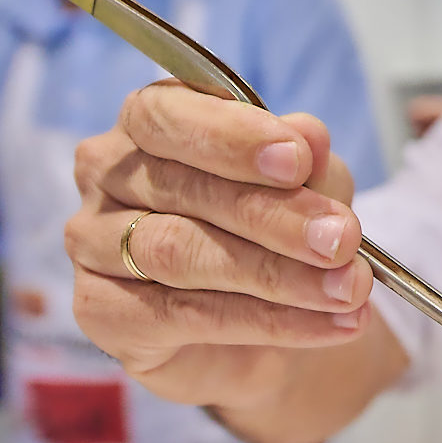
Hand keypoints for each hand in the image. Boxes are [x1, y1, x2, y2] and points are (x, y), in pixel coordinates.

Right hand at [65, 81, 374, 416]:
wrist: (269, 327)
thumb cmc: (278, 231)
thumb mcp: (311, 187)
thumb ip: (308, 164)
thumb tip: (311, 135)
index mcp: (148, 122)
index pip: (165, 115)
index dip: (231, 138)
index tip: (297, 161)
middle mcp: (108, 176)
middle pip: (182, 190)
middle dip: (274, 217)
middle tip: (342, 240)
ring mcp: (92, 246)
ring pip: (180, 254)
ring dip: (277, 275)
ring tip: (349, 288)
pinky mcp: (102, 314)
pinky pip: (181, 317)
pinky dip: (266, 322)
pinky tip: (326, 324)